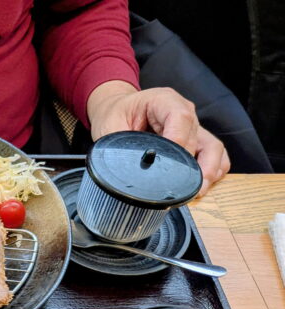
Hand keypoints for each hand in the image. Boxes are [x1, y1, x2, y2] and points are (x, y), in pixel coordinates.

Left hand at [86, 81, 229, 196]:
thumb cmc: (115, 115)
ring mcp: (192, 127)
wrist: (118, 110)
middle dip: (189, 165)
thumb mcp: (109, 127)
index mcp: (163, 101)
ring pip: (212, 147)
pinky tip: (202, 186)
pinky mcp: (196, 140)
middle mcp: (183, 111)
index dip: (177, 142)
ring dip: (208, 170)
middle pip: (196, 138)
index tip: (166, 164)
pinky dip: (213, 169)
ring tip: (196, 191)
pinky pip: (215, 154)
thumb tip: (130, 170)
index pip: (180, 117)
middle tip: (180, 188)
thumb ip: (120, 146)